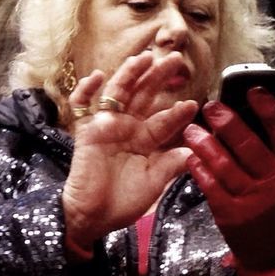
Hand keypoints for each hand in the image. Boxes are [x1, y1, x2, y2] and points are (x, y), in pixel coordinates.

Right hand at [61, 51, 198, 255]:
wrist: (92, 218)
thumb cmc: (122, 203)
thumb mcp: (153, 185)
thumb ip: (170, 166)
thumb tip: (192, 151)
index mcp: (145, 141)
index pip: (164, 120)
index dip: (177, 112)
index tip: (192, 104)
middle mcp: (127, 129)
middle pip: (144, 96)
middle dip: (158, 77)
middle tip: (174, 59)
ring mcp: (106, 128)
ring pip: (118, 93)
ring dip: (129, 74)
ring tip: (143, 58)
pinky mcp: (86, 132)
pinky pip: (82, 106)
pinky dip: (86, 91)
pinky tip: (97, 77)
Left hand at [182, 90, 274, 275]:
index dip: (269, 110)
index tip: (252, 91)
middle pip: (249, 147)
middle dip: (227, 123)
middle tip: (210, 107)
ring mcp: (253, 201)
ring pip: (225, 166)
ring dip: (205, 145)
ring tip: (192, 130)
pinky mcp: (231, 216)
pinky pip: (211, 187)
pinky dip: (200, 170)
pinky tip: (192, 157)